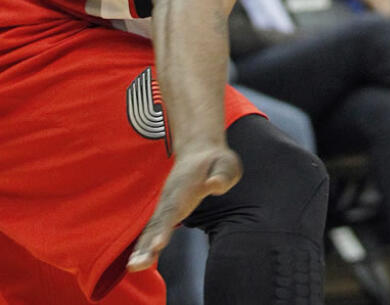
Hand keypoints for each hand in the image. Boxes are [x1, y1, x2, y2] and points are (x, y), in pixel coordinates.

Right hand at [127, 145, 240, 270]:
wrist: (199, 150)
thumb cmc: (217, 161)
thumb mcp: (226, 164)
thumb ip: (222, 175)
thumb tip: (214, 184)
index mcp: (185, 189)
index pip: (173, 211)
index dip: (165, 228)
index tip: (158, 245)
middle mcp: (170, 199)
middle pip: (157, 224)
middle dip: (147, 245)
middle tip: (138, 265)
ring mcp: (165, 205)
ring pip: (151, 229)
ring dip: (142, 249)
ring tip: (134, 267)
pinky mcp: (165, 211)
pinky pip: (152, 229)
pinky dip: (143, 244)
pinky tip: (136, 262)